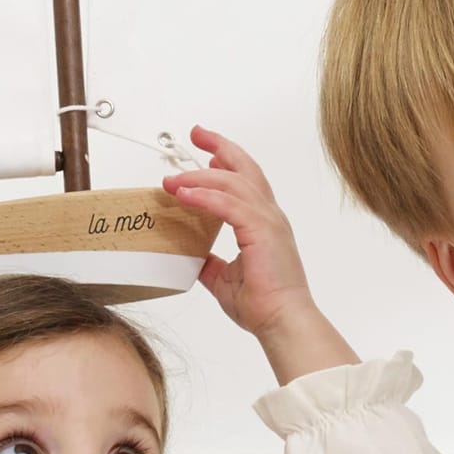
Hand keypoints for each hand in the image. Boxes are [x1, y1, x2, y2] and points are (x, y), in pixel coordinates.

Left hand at [163, 126, 317, 339]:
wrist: (281, 320)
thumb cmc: (263, 303)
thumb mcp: (225, 278)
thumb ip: (210, 262)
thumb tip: (192, 255)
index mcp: (264, 223)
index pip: (246, 180)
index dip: (226, 159)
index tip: (205, 149)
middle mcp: (269, 215)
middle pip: (245, 168)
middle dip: (219, 146)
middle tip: (196, 134)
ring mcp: (268, 221)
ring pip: (233, 182)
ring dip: (199, 176)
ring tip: (172, 179)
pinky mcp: (261, 231)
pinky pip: (228, 205)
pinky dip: (204, 196)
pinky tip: (183, 195)